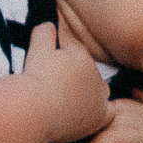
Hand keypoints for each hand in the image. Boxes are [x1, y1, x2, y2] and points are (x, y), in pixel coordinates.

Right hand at [15, 19, 112, 142]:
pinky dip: (101, 112)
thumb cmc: (33, 81)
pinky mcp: (99, 119)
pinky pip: (108, 113)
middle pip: (87, 74)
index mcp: (82, 56)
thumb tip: (49, 24)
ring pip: (99, 91)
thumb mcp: (36, 48)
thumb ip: (44, 32)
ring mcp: (99, 98)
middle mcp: (95, 75)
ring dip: (88, 94)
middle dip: (74, 78)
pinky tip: (87, 115)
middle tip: (54, 90)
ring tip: (68, 102)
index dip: (60, 63)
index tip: (47, 73)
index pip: (74, 56)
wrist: (33, 112)